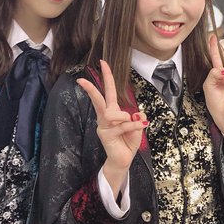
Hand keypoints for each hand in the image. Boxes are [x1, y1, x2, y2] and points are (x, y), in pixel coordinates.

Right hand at [76, 60, 146, 196]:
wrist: (123, 160)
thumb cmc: (127, 142)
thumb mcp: (137, 127)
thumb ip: (136, 118)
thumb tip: (136, 113)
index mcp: (112, 112)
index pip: (109, 92)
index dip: (107, 77)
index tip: (102, 62)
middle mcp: (105, 117)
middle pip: (98, 99)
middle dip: (91, 88)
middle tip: (81, 78)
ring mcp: (103, 126)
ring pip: (112, 113)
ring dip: (125, 116)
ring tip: (134, 122)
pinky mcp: (106, 135)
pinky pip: (122, 126)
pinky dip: (133, 125)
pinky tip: (142, 125)